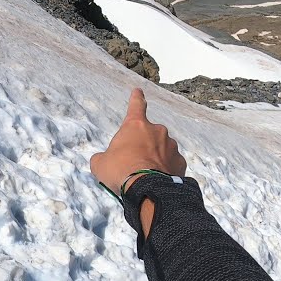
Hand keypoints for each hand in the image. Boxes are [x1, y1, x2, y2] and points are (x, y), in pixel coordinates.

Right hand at [91, 88, 186, 205]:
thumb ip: (102, 158)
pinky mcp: (180, 162)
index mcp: (136, 126)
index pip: (136, 105)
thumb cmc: (120, 170)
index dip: (136, 98)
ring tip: (145, 174)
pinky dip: (165, 169)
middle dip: (143, 144)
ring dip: (155, 156)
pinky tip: (157, 179)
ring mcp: (171, 146)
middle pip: (149, 133)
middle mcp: (156, 131)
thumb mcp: (100, 164)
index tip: (138, 91)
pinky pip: (171, 163)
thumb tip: (104, 160)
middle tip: (134, 161)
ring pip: (162, 148)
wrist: (147, 189)